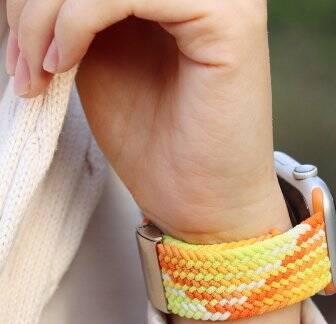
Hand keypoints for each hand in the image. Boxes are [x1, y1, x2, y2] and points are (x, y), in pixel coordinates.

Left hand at [6, 0, 289, 241]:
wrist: (207, 205)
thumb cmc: (160, 149)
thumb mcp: (101, 61)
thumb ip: (78, 13)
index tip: (19, 54)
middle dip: (33, 4)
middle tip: (23, 65)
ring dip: (44, 13)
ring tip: (39, 74)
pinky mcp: (228, 21)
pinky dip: (75, 21)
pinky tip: (66, 64)